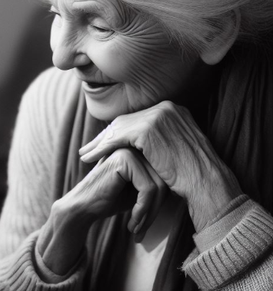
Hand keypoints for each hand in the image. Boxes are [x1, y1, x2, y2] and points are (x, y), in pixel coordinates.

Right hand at [38, 147, 166, 273]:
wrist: (81, 207)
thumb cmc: (108, 201)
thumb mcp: (137, 191)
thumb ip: (155, 185)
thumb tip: (185, 190)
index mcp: (139, 150)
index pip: (165, 176)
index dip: (160, 203)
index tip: (147, 224)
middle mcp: (135, 147)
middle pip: (165, 180)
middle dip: (156, 210)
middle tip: (142, 230)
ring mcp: (129, 151)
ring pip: (159, 186)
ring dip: (150, 214)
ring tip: (137, 228)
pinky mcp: (124, 161)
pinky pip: (148, 189)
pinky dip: (143, 210)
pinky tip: (131, 222)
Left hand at [78, 101, 242, 229]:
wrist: (205, 183)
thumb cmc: (192, 176)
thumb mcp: (177, 150)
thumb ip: (160, 140)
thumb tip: (139, 144)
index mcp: (174, 111)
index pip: (137, 119)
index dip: (118, 133)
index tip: (103, 144)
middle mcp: (168, 107)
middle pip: (126, 121)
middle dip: (105, 136)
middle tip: (88, 149)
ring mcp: (159, 115)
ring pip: (119, 128)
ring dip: (99, 143)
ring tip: (85, 156)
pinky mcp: (149, 128)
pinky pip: (118, 138)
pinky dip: (102, 148)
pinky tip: (91, 157)